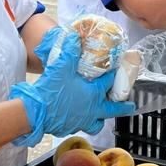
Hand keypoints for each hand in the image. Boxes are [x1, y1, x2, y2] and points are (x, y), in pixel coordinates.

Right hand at [9, 34, 135, 145]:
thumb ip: (70, 51)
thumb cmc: (51, 91)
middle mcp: (91, 110)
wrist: (34, 113)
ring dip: (101, 119)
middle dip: (123, 108)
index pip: (108, 83)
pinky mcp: (68, 128)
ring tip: (102, 115)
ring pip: (97, 123)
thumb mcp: (62, 66)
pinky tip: (76, 116)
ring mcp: (80, 121)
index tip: (116, 71)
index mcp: (93, 94)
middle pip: (112, 110)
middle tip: (131, 106)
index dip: (113, 76)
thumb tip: (74, 37)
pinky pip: (80, 126)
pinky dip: (82, 122)